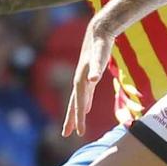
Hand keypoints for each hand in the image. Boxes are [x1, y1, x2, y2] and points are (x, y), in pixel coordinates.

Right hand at [62, 19, 116, 137]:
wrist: (98, 31)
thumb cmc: (100, 44)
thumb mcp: (100, 54)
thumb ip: (97, 68)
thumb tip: (93, 80)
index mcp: (81, 79)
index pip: (79, 103)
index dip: (79, 118)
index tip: (80, 132)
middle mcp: (80, 80)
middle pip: (74, 104)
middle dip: (71, 119)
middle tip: (66, 134)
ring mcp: (84, 78)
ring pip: (78, 100)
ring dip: (75, 113)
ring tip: (74, 126)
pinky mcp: (89, 76)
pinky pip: (85, 94)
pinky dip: (84, 102)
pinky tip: (86, 108)